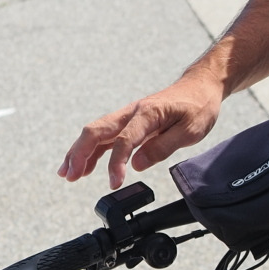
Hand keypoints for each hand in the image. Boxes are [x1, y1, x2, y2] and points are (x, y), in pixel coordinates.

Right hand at [59, 73, 224, 186]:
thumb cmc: (198, 105)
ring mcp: (128, 116)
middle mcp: (132, 112)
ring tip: (68, 174)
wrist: (200, 85)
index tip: (114, 183)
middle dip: (80, 153)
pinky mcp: (129, 122)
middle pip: (97, 131)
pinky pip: (104, 136)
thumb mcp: (191, 130)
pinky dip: (91, 151)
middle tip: (70, 176)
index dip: (116, 163)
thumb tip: (137, 164)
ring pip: (95, 132)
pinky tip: (83, 167)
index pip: (124, 139)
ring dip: (79, 152)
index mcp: (148, 113)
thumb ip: (163, 147)